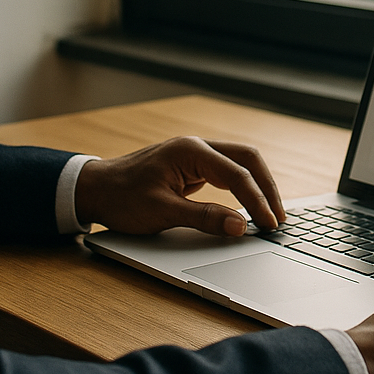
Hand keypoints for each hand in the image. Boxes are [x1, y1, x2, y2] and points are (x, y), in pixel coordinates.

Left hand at [73, 136, 284, 236]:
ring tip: (270, 213)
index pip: (237, 175)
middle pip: (247, 159)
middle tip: (279, 217)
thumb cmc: (121, 198)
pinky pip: (227, 172)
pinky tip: (250, 205)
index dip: (256, 201)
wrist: (94, 189)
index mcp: (190, 151)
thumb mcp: (162, 212)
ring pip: (240, 163)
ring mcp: (195, 155)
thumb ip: (204, 218)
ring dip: (257, 186)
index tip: (269, 225)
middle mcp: (197, 147)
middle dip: (266, 187)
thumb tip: (240, 226)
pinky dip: (243, 188)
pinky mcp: (192, 166)